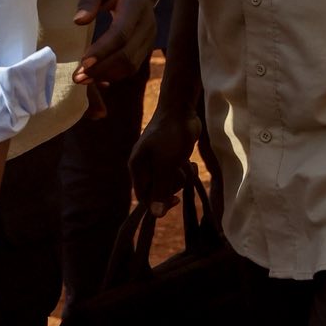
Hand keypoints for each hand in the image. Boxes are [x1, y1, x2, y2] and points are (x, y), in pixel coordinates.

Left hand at [72, 0, 157, 90]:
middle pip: (128, 54)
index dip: (103, 50)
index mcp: (136, 5)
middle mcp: (147, 24)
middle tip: (77, 77)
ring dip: (108, 74)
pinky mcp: (147, 44)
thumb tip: (78, 21)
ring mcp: (150, 36)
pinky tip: (97, 77)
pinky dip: (116, 73)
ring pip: (132, 64)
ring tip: (83, 79)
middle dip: (102, 68)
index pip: (121, 34)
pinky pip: (134, 64)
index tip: (83, 63)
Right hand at [129, 99, 202, 213]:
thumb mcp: (165, 165)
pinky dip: (182, 172)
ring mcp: (155, 161)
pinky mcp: (167, 157)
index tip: (176, 198)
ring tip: (184, 165)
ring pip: (166, 183)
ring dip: (178, 179)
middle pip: (155, 191)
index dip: (159, 202)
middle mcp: (143, 166)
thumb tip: (155, 215)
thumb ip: (159, 189)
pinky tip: (189, 163)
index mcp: (136, 167)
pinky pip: (173, 174)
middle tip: (179, 174)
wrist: (180, 110)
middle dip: (170, 188)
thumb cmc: (170, 136)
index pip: (144, 197)